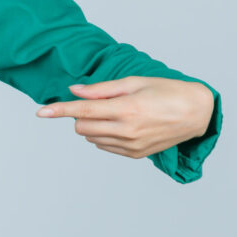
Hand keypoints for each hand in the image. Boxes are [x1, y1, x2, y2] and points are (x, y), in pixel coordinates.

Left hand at [34, 76, 212, 159]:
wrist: (196, 113)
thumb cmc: (167, 91)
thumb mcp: (134, 82)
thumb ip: (102, 90)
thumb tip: (74, 91)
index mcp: (126, 109)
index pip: (82, 112)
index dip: (59, 110)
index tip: (40, 112)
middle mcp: (127, 131)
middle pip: (82, 127)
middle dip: (80, 115)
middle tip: (98, 103)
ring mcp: (131, 146)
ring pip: (91, 138)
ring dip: (92, 125)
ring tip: (114, 112)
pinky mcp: (136, 154)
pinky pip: (105, 146)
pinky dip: (103, 135)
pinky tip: (119, 124)